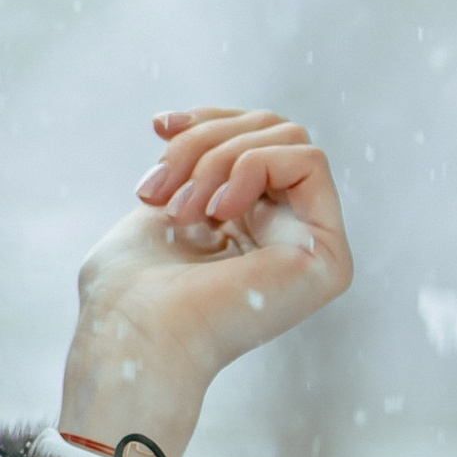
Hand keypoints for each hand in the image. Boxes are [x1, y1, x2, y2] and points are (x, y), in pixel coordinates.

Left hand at [59, 106, 354, 456]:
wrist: (135, 336)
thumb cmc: (127, 293)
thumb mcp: (156, 204)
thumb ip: (190, 166)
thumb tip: (188, 127)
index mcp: (245, 225)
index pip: (250, 136)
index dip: (207, 120)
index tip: (159, 127)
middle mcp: (283, 233)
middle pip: (268, 129)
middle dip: (205, 141)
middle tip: (162, 189)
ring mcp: (310, 246)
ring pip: (287, 138)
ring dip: (221, 157)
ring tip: (185, 211)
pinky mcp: (328, 255)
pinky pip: (309, 161)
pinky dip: (254, 166)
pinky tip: (219, 210)